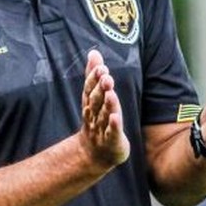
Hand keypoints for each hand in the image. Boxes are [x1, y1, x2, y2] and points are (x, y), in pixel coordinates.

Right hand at [79, 50, 129, 169]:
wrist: (95, 153)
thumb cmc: (97, 120)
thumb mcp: (95, 97)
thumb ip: (93, 75)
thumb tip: (93, 52)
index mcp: (90, 103)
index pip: (89, 89)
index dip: (94, 78)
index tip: (101, 67)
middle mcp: (93, 115)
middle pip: (96, 101)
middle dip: (100, 88)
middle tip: (106, 76)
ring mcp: (101, 129)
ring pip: (103, 115)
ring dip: (107, 104)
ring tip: (111, 92)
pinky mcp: (111, 141)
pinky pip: (111, 132)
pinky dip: (113, 125)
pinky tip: (116, 117)